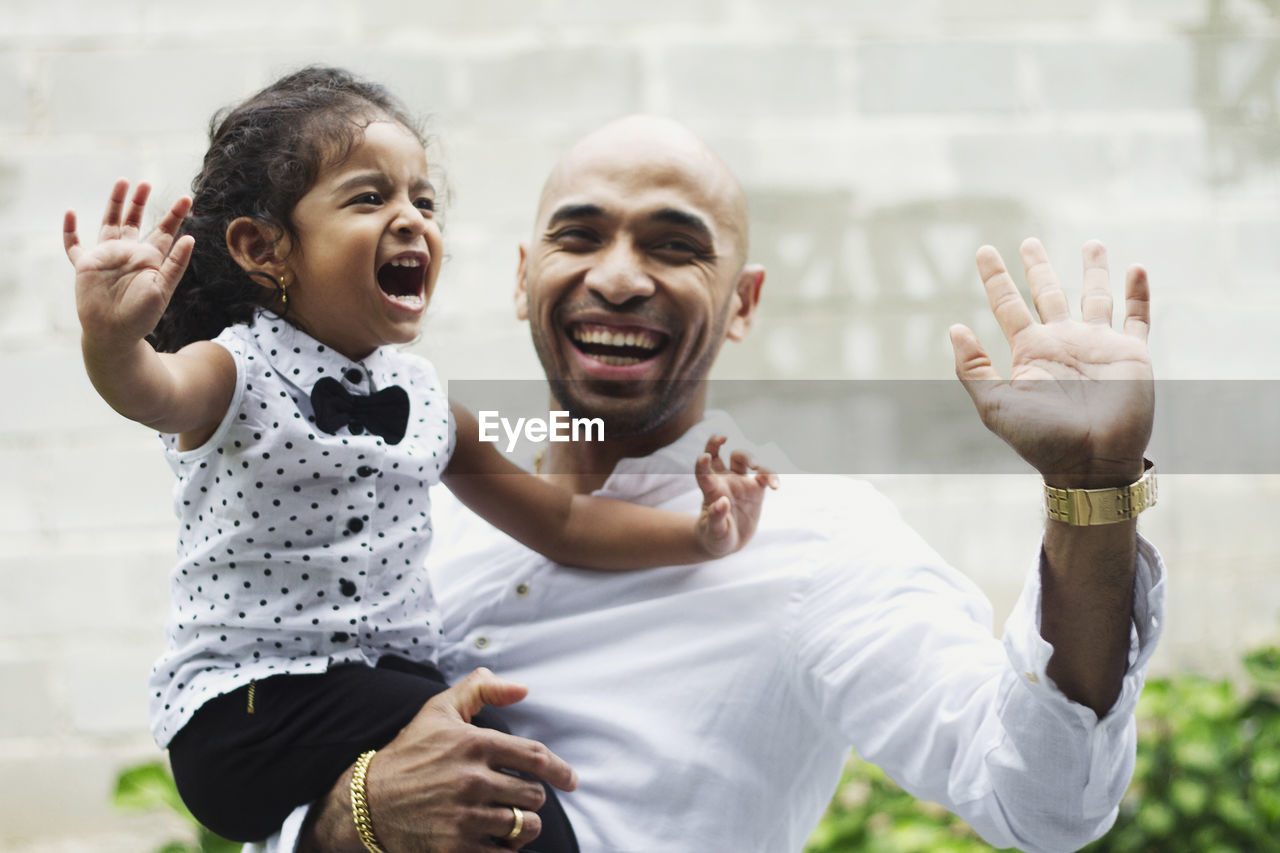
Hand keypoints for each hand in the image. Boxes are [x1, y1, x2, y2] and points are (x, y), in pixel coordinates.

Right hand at [64, 179, 193, 348]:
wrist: (115, 334)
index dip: (175, 215)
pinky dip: (70, 230)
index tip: (187, 198)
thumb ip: (175, 264)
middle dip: (141, 202)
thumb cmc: (141, 316)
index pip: (164, 231)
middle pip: (135, 220)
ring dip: (115, 203)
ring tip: (122, 182)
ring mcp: (106, 257)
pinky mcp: (85, 265)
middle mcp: (128, 253)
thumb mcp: (163, 289)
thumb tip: (190, 238)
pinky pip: (74, 245)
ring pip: (109, 223)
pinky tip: (70, 213)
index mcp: (150, 258)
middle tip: (147, 183)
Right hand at [302, 668, 576, 852]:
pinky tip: (497, 838)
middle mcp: (472, 780)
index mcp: (474, 744)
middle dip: (534, 798)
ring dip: (524, 825)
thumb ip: (482, 689)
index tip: (570, 781)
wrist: (366, 802)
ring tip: (513, 820)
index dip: (561, 771)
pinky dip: (507, 847)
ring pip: (524, 826)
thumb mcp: (439, 709)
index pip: (536, 757)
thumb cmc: (408, 753)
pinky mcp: (455, 847)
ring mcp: (464, 816)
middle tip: (522, 798)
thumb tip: (523, 689)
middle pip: (533, 795)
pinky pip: (503, 852)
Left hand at [694, 435, 777, 556]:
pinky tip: (775, 486)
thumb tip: (722, 502)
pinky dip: (771, 476)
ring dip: (749, 457)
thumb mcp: (713, 532)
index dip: (702, 463)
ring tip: (756, 467)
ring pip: (741, 459)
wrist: (729, 541)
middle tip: (724, 440)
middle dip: (717, 443)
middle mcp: (723, 481)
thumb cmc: (715, 537)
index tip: (704, 457)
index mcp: (710, 491)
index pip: (703, 472)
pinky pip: (765, 476)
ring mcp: (739, 482)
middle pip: (716, 454)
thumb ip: (716, 518)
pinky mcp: (756, 489)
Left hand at [948, 238, 1153, 487]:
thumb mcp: (995, 405)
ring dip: (1094, 270)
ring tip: (1092, 242)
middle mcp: (1062, 343)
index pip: (1008, 304)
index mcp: (1030, 352)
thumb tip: (953, 327)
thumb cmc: (1040, 440)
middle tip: (1028, 241)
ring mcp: (1098, 345)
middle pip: (1048, 293)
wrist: (1090, 463)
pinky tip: (1136, 269)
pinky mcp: (1131, 354)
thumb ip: (973, 368)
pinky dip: (1139, 294)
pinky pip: (1137, 317)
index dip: (996, 278)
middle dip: (1039, 267)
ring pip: (1095, 296)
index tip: (984, 250)